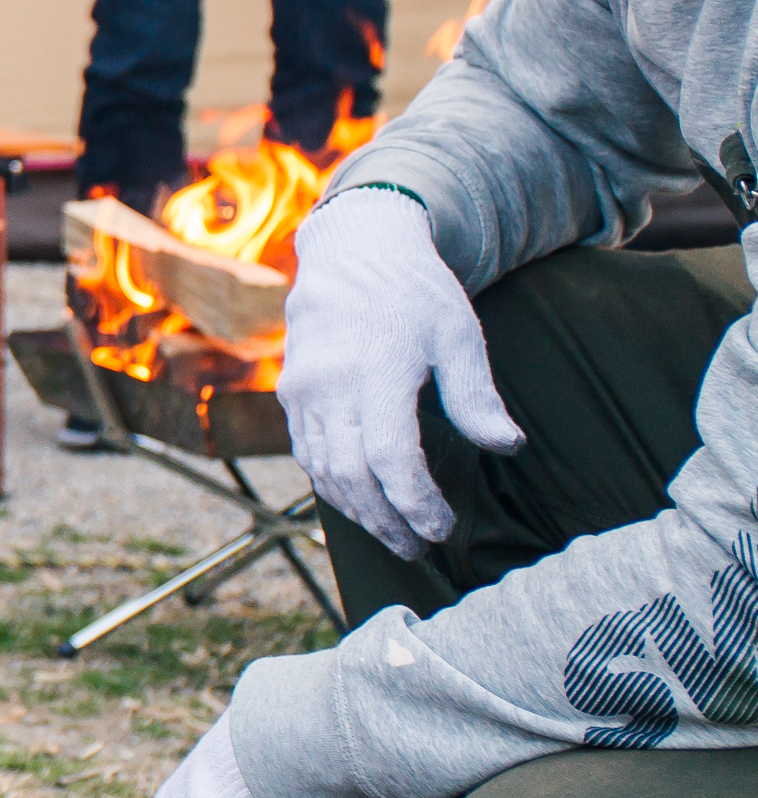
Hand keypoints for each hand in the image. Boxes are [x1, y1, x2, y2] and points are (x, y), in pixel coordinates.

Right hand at [279, 185, 519, 554]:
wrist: (352, 249)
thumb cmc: (414, 291)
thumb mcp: (459, 335)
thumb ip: (476, 396)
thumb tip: (506, 447)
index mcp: (376, 371)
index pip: (391, 460)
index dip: (416, 503)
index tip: (443, 526)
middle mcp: (329, 385)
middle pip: (352, 476)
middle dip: (387, 520)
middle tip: (421, 547)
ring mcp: (303, 390)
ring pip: (323, 470)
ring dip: (358, 510)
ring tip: (394, 535)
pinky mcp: (292, 392)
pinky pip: (307, 452)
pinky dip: (332, 485)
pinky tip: (360, 501)